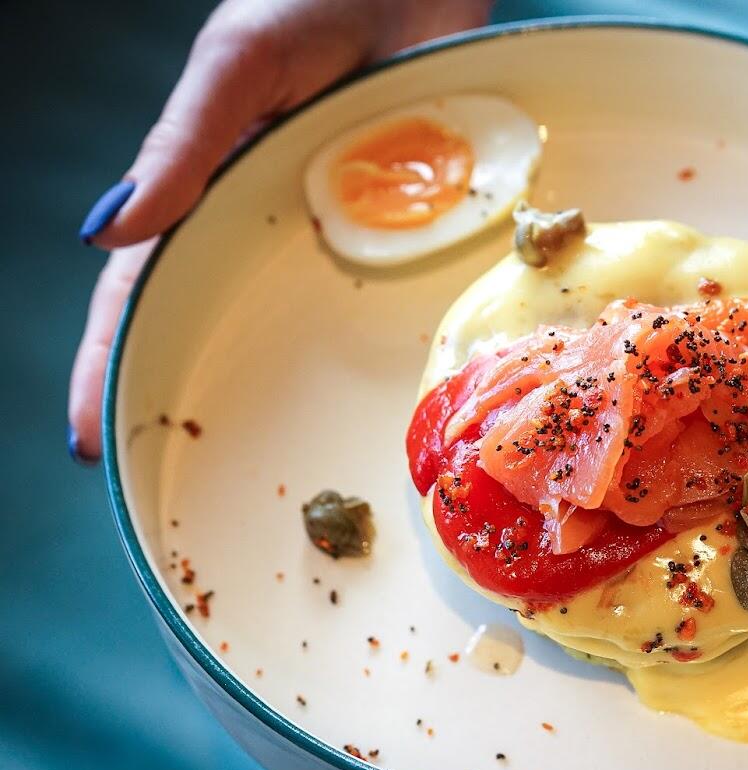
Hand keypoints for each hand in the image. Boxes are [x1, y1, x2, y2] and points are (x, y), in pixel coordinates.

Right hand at [68, 0, 490, 462]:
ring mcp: (327, 213)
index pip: (141, 283)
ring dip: (261, 372)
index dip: (110, 357)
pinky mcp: (394, 210)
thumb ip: (180, 146)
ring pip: (281, 307)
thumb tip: (106, 234)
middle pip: (205, 309)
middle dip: (177, 384)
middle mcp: (259, 206)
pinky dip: (349, 332)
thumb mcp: (237, 66)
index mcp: (203, 176)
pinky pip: (366, 282)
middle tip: (161, 466)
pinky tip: (351, 379)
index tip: (93, 434)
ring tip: (248, 448)